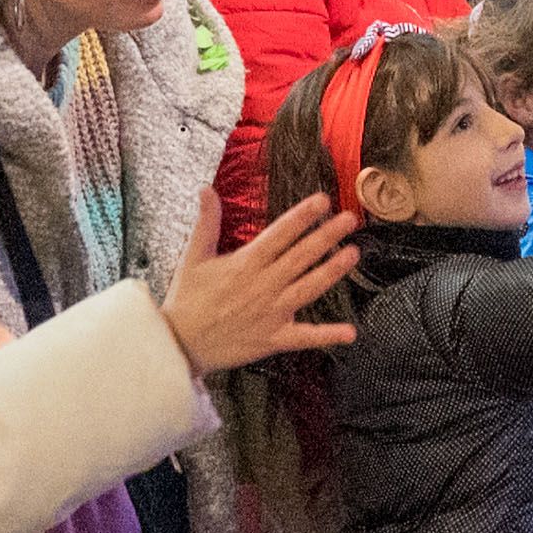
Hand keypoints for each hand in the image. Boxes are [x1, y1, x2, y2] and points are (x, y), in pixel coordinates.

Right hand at [162, 201, 365, 372]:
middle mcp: (263, 285)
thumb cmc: (186, 300)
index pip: (280, 233)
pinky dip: (327, 336)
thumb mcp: (193, 257)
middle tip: (350, 219)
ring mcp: (271, 313)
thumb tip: (206, 189)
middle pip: (301, 256)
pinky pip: (305, 337)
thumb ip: (206, 222)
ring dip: (333, 271)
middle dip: (327, 235)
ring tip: (354, 253)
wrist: (179, 344)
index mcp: (246, 263)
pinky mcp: (273, 338)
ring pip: (309, 288)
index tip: (323, 200)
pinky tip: (350, 333)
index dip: (303, 215)